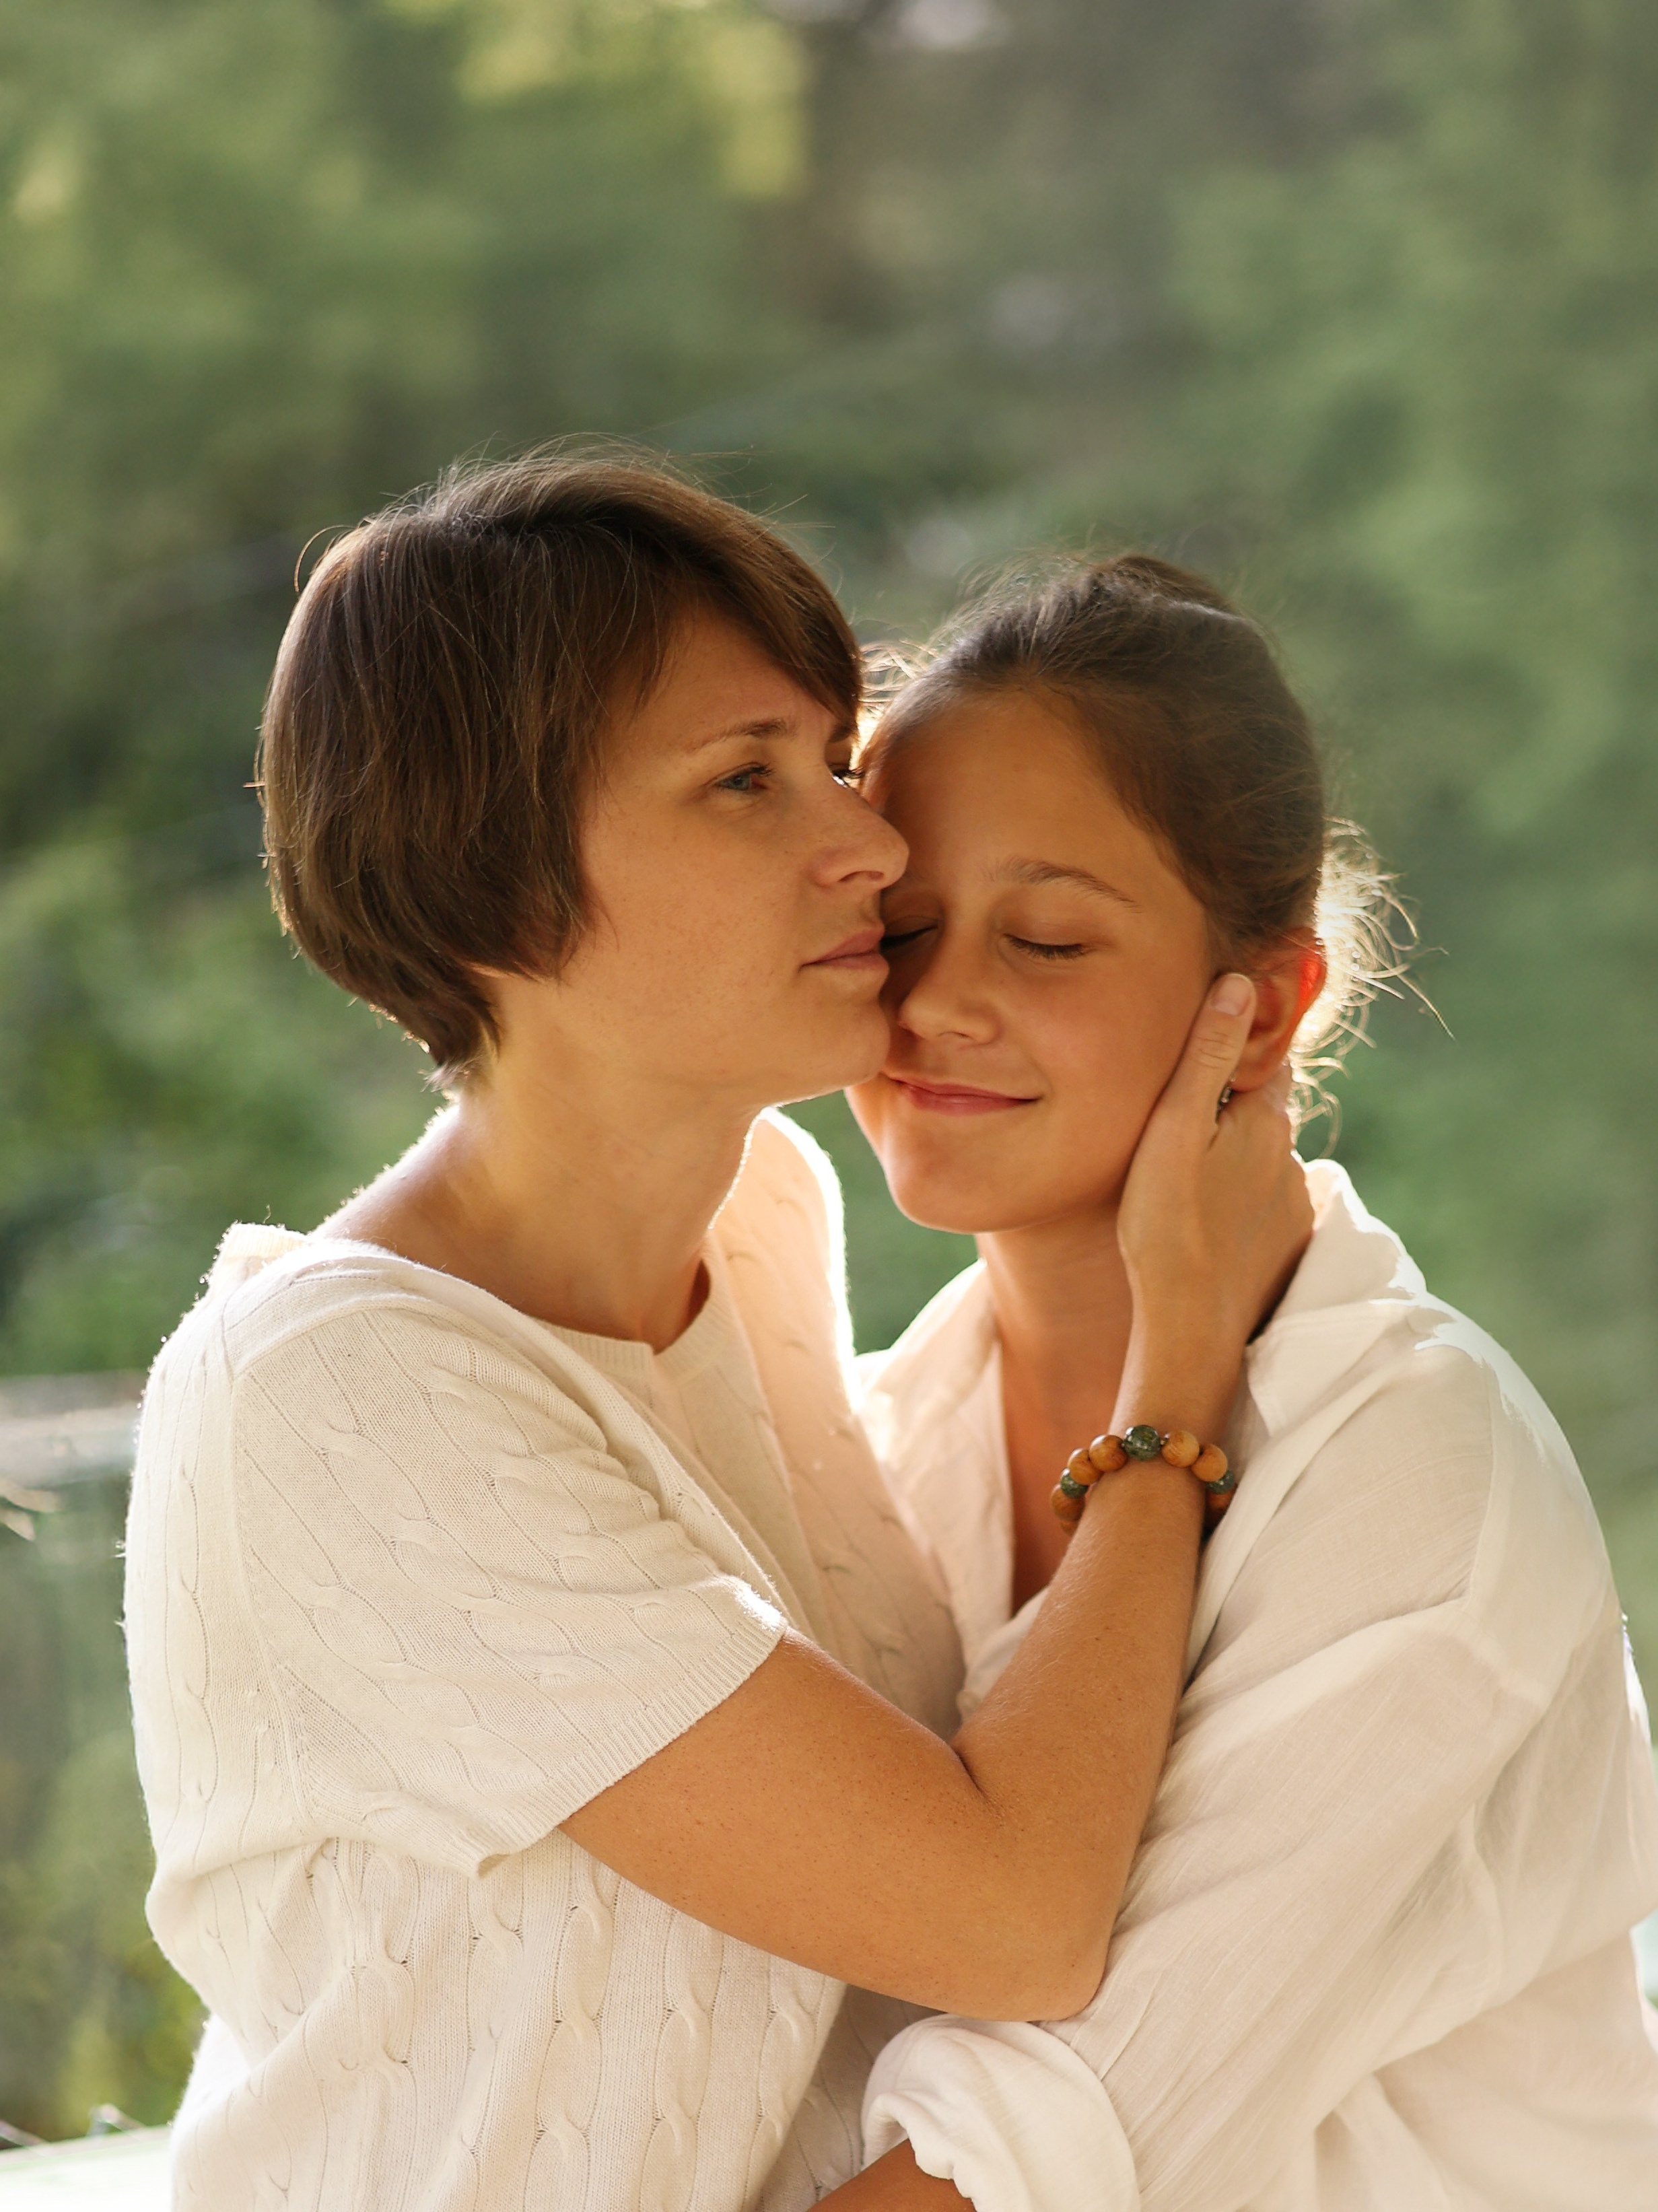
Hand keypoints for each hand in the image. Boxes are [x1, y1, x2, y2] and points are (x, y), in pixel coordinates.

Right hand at [1114, 973, 1310, 1437]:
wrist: (1189, 1329)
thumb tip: (1240, 983)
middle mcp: (1292, 1159)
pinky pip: (1261, 1208)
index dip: (1237, 1045)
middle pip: (1260, 1110)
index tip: (1210, 1043)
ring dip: (1231, 1159)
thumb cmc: (1167, 1225)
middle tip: (1178, 1120)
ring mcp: (1293, 1208)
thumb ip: (1208, 1055)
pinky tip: (1200, 1223)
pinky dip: (1237, 1205)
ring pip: (1259, 1162)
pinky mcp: (1286, 1249)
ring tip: (1181, 1180)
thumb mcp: (1174, 1128)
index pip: (1264, 1057)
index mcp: (1266, 1120)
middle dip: (1229, 1106)